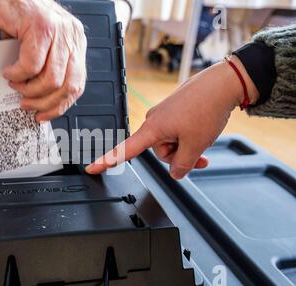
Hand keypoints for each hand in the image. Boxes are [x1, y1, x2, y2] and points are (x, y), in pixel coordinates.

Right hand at [0, 0, 86, 121]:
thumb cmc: (19, 17)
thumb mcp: (39, 46)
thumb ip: (45, 68)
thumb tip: (38, 98)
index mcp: (75, 43)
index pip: (77, 83)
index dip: (61, 104)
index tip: (45, 114)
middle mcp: (72, 36)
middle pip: (69, 86)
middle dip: (46, 103)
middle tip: (27, 105)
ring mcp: (59, 31)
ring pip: (52, 79)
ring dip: (30, 90)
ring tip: (15, 85)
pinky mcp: (42, 27)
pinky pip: (32, 65)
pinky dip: (17, 74)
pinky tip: (9, 72)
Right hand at [86, 56, 258, 179]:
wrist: (223, 84)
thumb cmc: (207, 108)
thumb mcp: (195, 145)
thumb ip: (182, 165)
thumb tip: (176, 173)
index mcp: (152, 128)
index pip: (124, 150)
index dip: (106, 161)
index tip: (90, 168)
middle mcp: (154, 120)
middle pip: (160, 151)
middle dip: (180, 156)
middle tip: (200, 155)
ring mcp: (164, 115)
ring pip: (171, 143)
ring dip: (187, 147)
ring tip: (204, 139)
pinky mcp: (174, 111)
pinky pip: (177, 132)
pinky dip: (190, 137)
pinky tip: (203, 133)